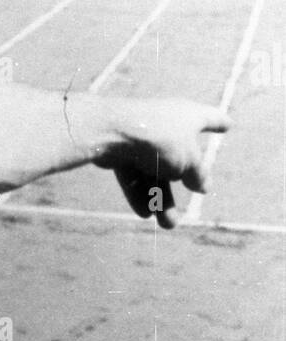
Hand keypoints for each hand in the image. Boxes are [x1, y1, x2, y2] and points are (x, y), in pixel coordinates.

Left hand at [95, 98, 230, 227]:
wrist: (112, 132)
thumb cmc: (159, 139)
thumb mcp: (189, 160)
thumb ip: (198, 174)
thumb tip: (203, 186)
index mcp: (189, 116)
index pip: (210, 118)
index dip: (220, 122)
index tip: (228, 125)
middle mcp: (166, 124)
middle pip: (179, 160)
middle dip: (181, 187)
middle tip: (189, 205)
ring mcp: (142, 137)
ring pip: (155, 172)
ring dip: (161, 200)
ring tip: (168, 224)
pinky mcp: (121, 150)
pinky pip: (135, 174)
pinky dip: (141, 193)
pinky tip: (145, 213)